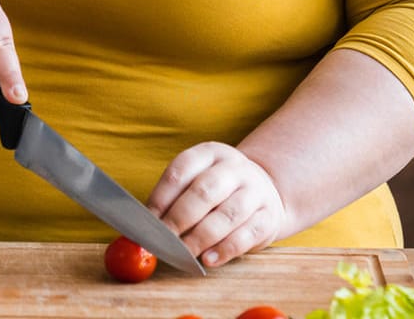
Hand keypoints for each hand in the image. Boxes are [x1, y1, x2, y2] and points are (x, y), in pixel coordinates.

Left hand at [145, 142, 289, 267]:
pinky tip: (208, 259)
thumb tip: (145, 226)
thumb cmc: (219, 191)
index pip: (182, 169)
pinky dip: (224, 250)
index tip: (147, 221)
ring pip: (226, 215)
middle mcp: (235, 167)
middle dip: (179, 218)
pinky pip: (246, 235)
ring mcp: (255, 191)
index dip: (161, 196)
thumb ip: (173, 199)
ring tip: (183, 253)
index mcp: (210, 153)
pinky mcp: (268, 217)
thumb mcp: (197, 181)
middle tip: (163, 239)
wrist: (264, 192)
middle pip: (204, 191)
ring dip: (200, 237)